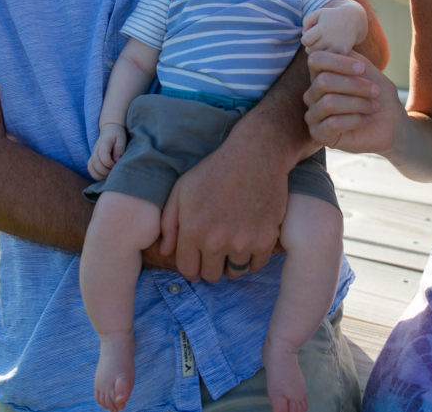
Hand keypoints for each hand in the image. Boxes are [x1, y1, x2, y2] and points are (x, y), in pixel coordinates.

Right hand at [87, 124, 125, 179]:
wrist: (110, 130)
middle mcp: (96, 150)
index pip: (103, 156)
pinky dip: (97, 176)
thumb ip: (119, 148)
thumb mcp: (122, 138)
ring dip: (101, 175)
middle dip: (106, 171)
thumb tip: (117, 160)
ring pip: (91, 169)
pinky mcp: (92, 160)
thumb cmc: (118, 135)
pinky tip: (106, 176)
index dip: (110, 163)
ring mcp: (93, 155)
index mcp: (103, 143)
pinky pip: (90, 170)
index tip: (118, 164)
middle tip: (115, 172)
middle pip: (96, 164)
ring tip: (110, 175)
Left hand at [159, 131, 288, 282]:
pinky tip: (248, 242)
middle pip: (211, 275)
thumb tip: (165, 251)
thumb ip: (169, 223)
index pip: (188, 270)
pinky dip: (252, 258)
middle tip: (216, 251)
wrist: (256, 155)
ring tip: (232, 246)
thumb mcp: (182, 190)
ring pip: (234, 273)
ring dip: (231, 263)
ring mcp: (243, 242)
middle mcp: (216, 242)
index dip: (191, 266)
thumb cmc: (215, 170)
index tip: (197, 260)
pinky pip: (256, 265)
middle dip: (210, 266)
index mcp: (193, 231)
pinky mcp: (266, 239)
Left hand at [301, 1, 366, 54]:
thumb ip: (306, 20)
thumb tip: (304, 34)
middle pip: (311, 51)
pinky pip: (329, 60)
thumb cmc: (332, 16)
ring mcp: (338, 47)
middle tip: (318, 40)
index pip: (305, 40)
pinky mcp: (344, 53)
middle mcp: (330, 38)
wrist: (354, 19)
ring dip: (320, 52)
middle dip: (312, 46)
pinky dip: (328, 56)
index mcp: (323, 28)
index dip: (306, 38)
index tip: (312, 35)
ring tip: (324, 45)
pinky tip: (331, 49)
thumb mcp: (318, 13)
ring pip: (320, 57)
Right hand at [304, 50, 399, 153]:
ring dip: (357, 103)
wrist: (391, 123)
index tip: (363, 69)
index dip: (339, 62)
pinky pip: (332, 123)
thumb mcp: (368, 71)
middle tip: (376, 91)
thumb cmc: (378, 95)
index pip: (316, 60)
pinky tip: (367, 119)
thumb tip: (335, 46)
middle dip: (355, 85)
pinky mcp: (319, 134)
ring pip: (328, 103)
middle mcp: (313, 93)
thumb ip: (350, 57)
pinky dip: (355, 119)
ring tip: (375, 106)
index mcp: (321, 74)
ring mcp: (313, 114)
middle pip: (323, 81)